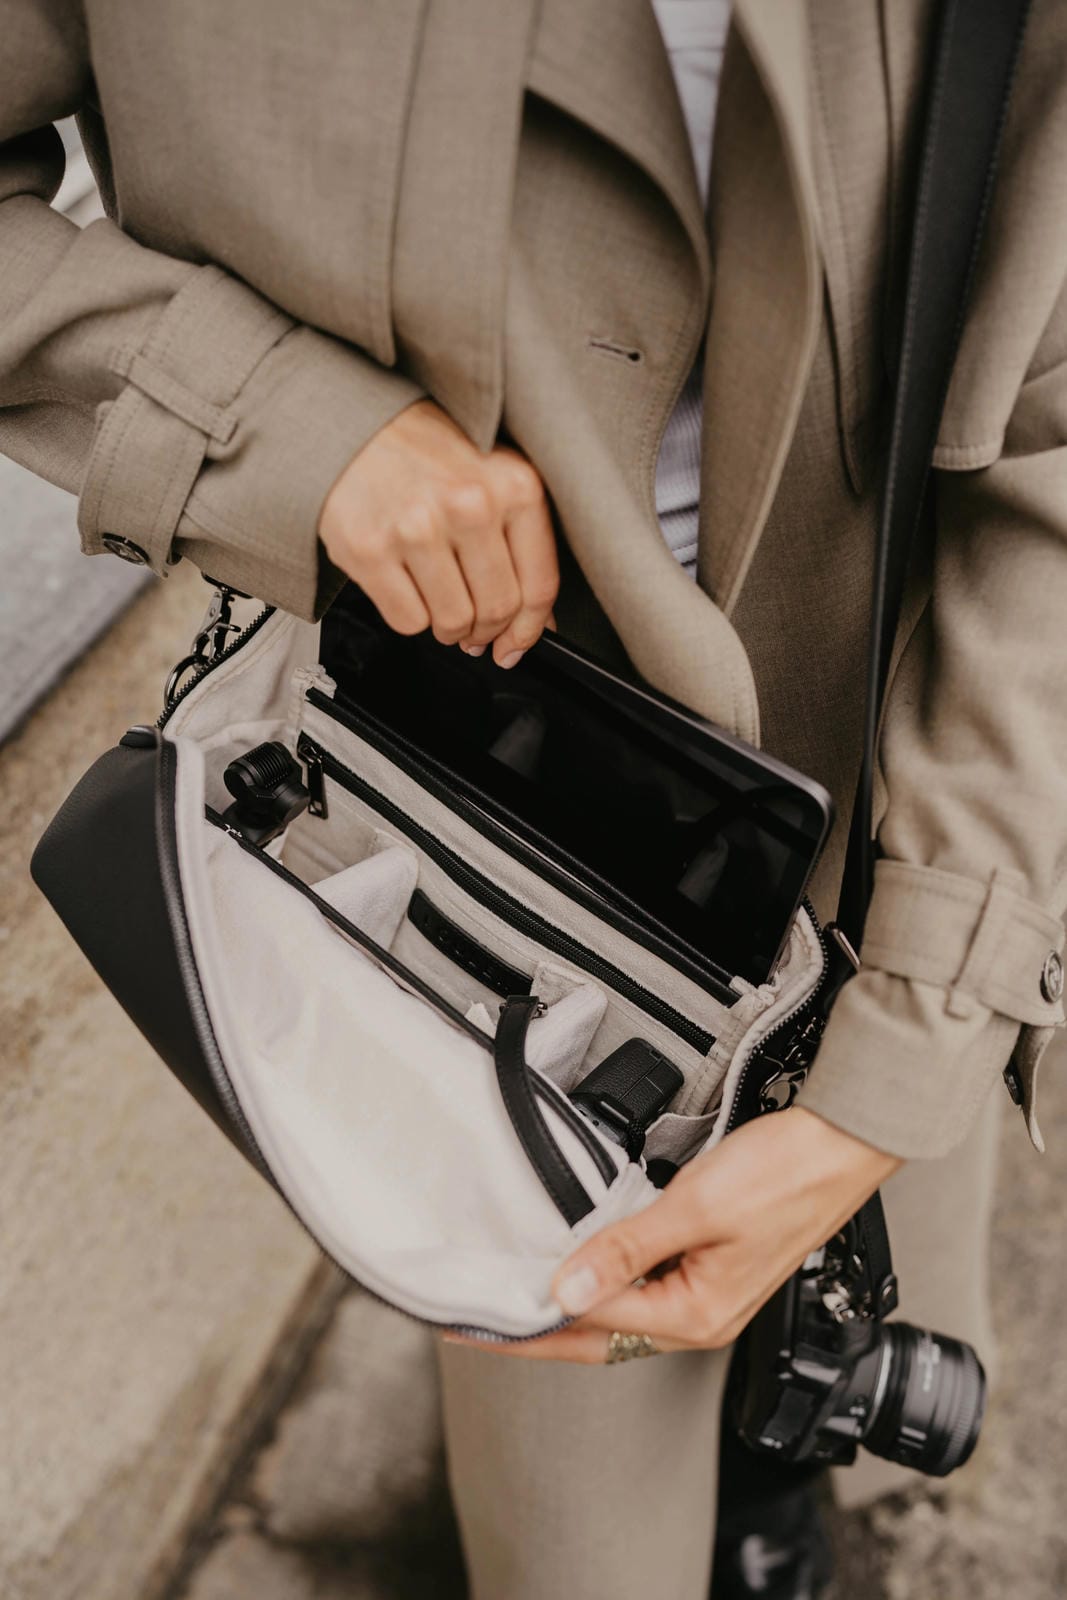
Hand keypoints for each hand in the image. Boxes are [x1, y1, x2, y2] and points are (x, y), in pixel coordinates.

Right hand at [319, 399, 557, 666]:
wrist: (352, 422)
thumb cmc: (426, 452)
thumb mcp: (491, 479)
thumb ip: (519, 542)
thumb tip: (539, 621)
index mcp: (514, 485)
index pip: (538, 585)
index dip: (530, 630)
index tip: (517, 644)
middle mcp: (470, 504)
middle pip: (497, 609)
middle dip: (487, 631)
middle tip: (474, 628)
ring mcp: (417, 528)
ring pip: (453, 622)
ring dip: (449, 628)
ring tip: (439, 603)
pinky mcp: (370, 550)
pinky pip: (408, 621)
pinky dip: (410, 616)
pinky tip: (407, 587)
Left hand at [445, 1107, 899, 1362]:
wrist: (840, 1141)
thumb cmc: (785, 1173)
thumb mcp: (694, 1208)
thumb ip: (626, 1251)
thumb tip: (566, 1292)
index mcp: (696, 1315)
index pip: (590, 1328)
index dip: (528, 1326)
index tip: (477, 1323)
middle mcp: (701, 1315)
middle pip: (600, 1333)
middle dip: (540, 1330)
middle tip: (480, 1322)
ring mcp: (707, 1290)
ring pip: (620, 1310)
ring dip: (569, 1306)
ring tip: (515, 1298)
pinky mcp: (710, 1262)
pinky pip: (641, 1285)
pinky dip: (601, 1278)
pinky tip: (578, 1267)